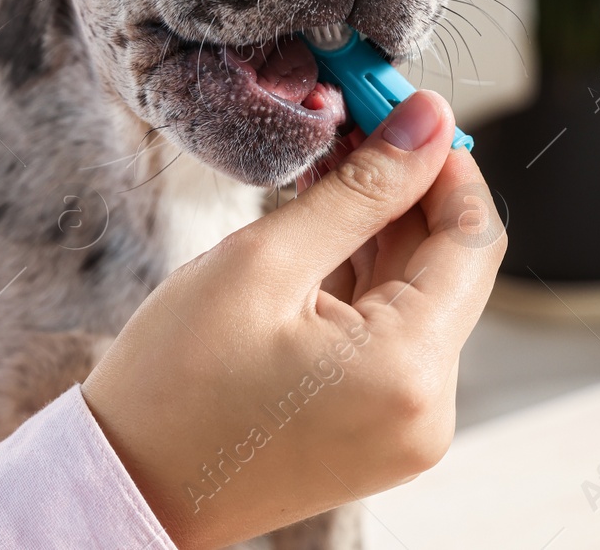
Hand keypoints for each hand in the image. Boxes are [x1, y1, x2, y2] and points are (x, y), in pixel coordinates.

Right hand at [82, 91, 503, 549]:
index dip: (443, 163)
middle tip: (355, 125)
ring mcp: (407, 429)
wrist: (126, 488)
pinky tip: (321, 232)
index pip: (472, 237)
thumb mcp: (265, 262)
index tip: (401, 111)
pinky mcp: (379, 432)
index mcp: (409, 370)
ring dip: (382, 231)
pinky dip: (365, 281)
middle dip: (408, 190)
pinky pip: (394, 337)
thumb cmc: (175, 384)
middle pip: (451, 268)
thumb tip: (427, 120)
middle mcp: (429, 410)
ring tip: (325, 172)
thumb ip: (361, 189)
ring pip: (420, 298)